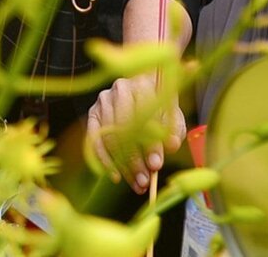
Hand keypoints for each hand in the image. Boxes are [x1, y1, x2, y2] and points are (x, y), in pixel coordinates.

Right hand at [86, 73, 186, 192]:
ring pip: (110, 138)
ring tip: (136, 183)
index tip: (156, 166)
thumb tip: (170, 146)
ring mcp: (104, 100)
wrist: (141, 90)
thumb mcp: (173, 116)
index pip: (145, 118)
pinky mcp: (93, 112)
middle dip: (134, 159)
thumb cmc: (159, 106)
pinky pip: (95, 141)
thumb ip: (174, 130)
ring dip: (122, 165)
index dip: (150, 144)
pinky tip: (116, 176)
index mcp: (143, 85)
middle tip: (145, 181)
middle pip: (124, 129)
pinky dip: (104, 161)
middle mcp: (120, 89)